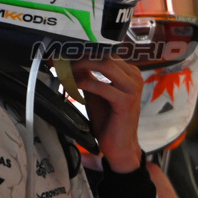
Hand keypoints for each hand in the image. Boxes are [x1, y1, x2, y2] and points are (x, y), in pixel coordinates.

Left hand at [70, 56, 143, 171]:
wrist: (119, 145)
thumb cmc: (109, 120)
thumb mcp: (96, 93)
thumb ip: (89, 77)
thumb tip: (72, 62)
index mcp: (129, 73)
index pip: (106, 53)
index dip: (85, 52)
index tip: (66, 55)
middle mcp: (134, 77)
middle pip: (105, 56)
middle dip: (81, 57)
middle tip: (63, 62)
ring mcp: (133, 88)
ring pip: (105, 65)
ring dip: (82, 67)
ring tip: (67, 72)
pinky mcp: (126, 101)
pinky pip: (102, 86)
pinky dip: (84, 83)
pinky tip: (73, 86)